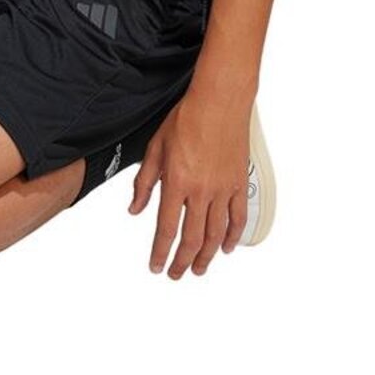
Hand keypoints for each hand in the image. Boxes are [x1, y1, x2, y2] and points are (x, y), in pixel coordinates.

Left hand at [126, 88, 252, 277]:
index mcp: (177, 183)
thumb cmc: (186, 119)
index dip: (160, 253)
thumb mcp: (155, 148)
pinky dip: (232, 236)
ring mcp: (223, 189)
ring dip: (206, 256)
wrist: (219, 101)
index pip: (166, 229)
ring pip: (215, 234)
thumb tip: (135, 208)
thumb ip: (144, 182)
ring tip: (199, 269)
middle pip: (192, 239)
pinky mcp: (238, 184)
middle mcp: (201, 191)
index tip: (156, 266)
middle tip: (176, 273)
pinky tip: (226, 248)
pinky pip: (237, 218)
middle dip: (182, 261)